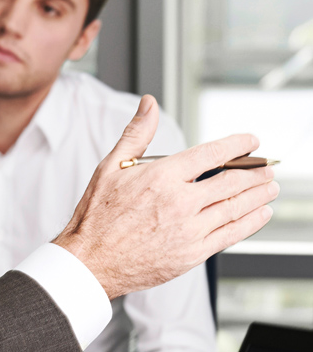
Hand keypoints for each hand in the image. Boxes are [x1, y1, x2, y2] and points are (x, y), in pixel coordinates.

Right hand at [53, 95, 278, 299]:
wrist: (91, 259)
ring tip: (271, 186)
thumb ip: (137, 133)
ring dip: (259, 194)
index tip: (251, 141)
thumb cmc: (98, 215)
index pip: (211, 154)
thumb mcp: (111, 166)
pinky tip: (260, 214)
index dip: (237, 145)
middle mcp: (179, 202)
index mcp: (161, 177)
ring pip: (236, 207)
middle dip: (255, 171)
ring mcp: (189, 229)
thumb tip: (148, 104)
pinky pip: (232, 234)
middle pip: (231, 181)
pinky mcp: (193, 253)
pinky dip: (252, 222)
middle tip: (267, 166)